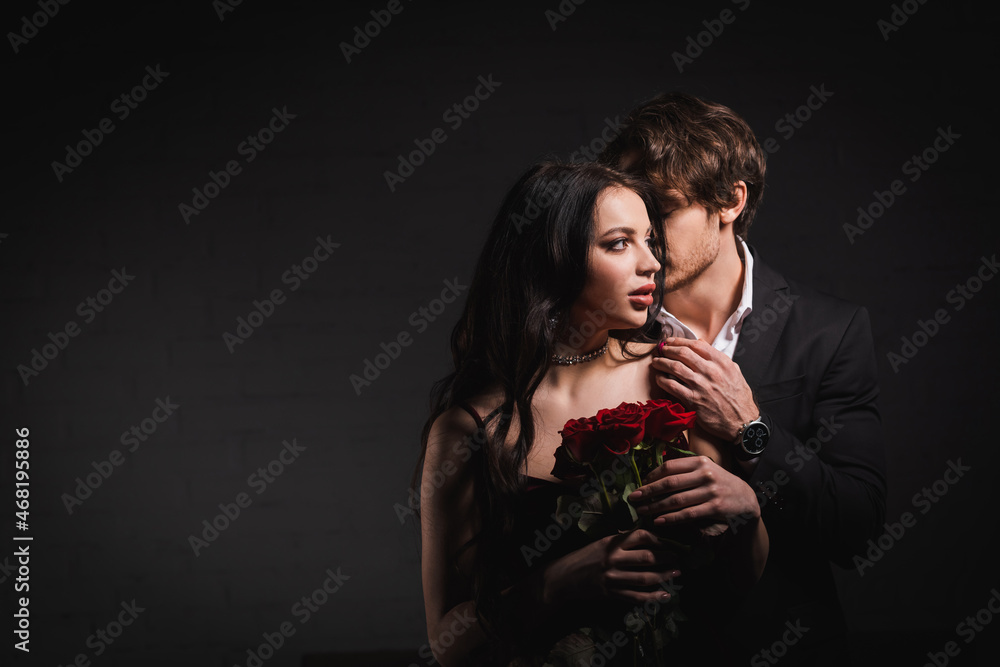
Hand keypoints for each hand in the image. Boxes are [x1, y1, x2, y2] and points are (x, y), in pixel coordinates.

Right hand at [544, 529, 680, 604]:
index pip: (640, 536)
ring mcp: (612, 578)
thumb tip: (647, 535)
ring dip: (664, 576)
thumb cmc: (585, 557)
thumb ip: (622, 540)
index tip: (670, 542)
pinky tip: (665, 595)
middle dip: (667, 558)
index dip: (659, 538)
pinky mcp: (611, 594)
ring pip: (645, 578)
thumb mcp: (602, 543)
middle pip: (647, 557)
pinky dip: (653, 597)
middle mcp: (613, 558)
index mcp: (612, 542)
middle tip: (679, 559)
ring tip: (676, 574)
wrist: (565, 578)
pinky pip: (637, 597)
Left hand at [627, 455, 759, 527]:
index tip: (640, 485)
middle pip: (669, 483)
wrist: (746, 498)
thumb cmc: (718, 483)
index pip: (669, 467)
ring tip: (641, 511)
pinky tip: (658, 521)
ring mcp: (711, 491)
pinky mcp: (715, 507)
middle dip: (648, 492)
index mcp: (699, 462)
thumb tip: (654, 476)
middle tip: (633, 499)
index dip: (651, 477)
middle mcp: (705, 474)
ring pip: (676, 500)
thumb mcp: (705, 470)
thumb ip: (685, 470)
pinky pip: (688, 514)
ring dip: (655, 507)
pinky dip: (671, 518)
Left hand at [652, 337, 757, 440]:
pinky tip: (659, 378)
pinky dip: (662, 380)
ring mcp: (701, 386)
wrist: (742, 422)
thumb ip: (718, 358)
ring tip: (656, 362)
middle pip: (682, 353)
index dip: (680, 340)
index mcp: (721, 363)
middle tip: (661, 350)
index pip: (696, 345)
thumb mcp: (734, 372)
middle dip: (668, 349)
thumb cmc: (738, 397)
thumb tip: (702, 344)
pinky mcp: (693, 400)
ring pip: (674, 367)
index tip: (671, 341)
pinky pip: (672, 386)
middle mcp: (711, 372)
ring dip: (662, 362)